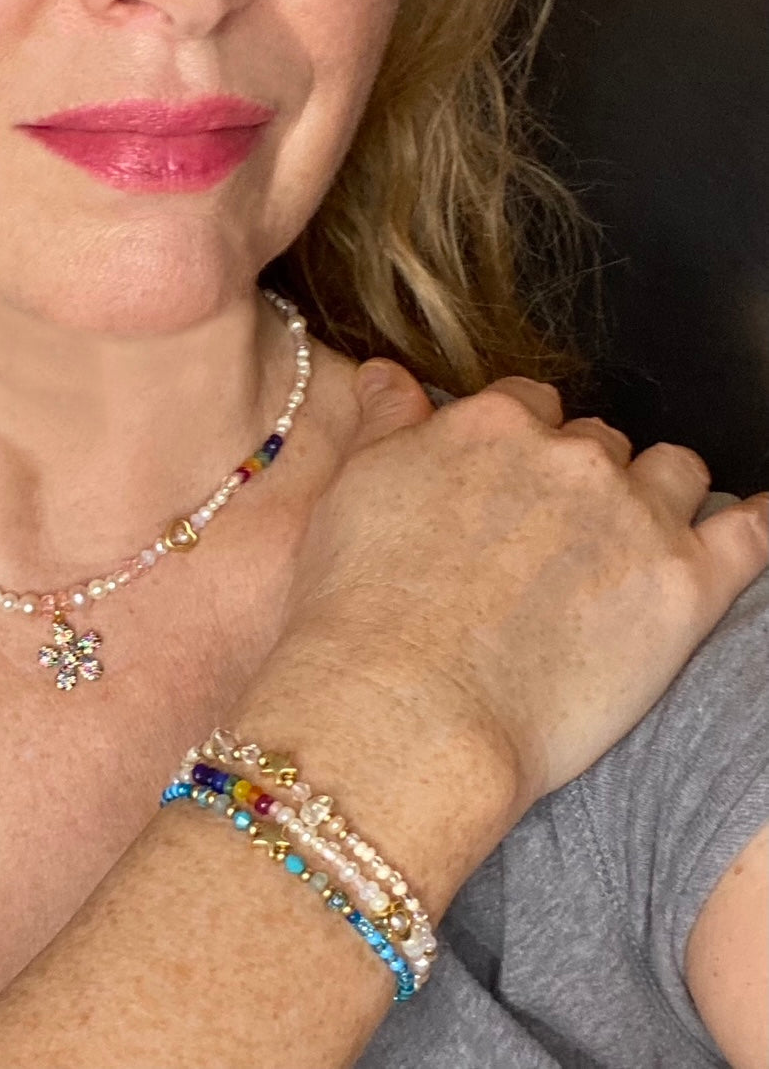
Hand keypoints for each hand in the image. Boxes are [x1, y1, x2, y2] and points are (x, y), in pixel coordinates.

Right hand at [278, 360, 768, 804]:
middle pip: (597, 442)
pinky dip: (759, 524)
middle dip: (580, 479)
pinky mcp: (685, 585)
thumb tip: (389, 373)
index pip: (528, 404)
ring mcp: (634, 514)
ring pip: (672, 473)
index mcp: (491, 425)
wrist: (397, 706)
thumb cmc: (356, 609)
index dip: (519, 447)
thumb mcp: (351, 493)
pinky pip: (754, 532)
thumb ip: (384, 422)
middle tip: (549, 541)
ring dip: (653, 498)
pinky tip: (756, 524)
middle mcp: (569, 453)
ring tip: (627, 548)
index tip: (508, 488)